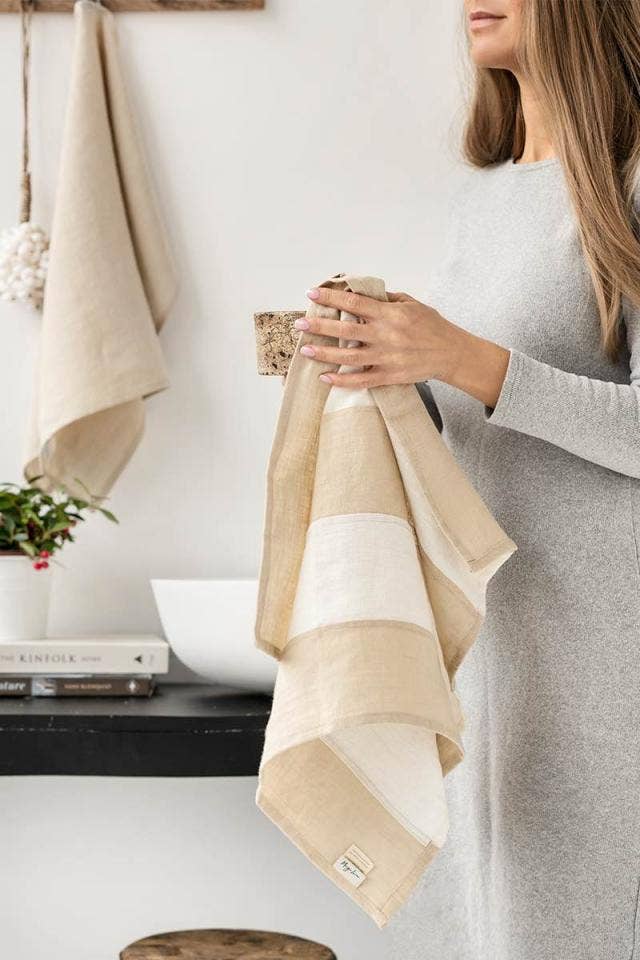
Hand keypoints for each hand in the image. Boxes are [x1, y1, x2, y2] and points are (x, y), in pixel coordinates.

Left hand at [294, 285, 509, 406]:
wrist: (452, 353)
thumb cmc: (432, 327)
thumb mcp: (412, 304)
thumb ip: (387, 300)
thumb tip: (363, 294)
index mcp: (390, 314)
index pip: (355, 302)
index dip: (332, 297)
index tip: (312, 293)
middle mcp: (386, 335)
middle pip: (346, 330)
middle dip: (320, 326)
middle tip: (299, 324)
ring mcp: (387, 358)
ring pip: (349, 357)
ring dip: (325, 354)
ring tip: (306, 350)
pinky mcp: (390, 376)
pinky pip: (362, 380)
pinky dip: (342, 381)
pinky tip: (325, 378)